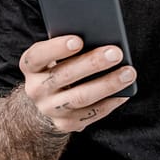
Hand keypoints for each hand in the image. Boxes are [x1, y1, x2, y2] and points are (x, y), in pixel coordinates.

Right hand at [18, 35, 135, 132]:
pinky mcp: (65, 124)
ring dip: (107, 84)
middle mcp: (35, 89)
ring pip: (80, 97)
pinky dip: (110, 102)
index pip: (38, 56)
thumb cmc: (56, 67)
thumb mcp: (54, 55)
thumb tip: (99, 35)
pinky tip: (125, 92)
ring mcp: (49, 109)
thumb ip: (69, 45)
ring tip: (128, 72)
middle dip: (92, 63)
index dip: (56, 48)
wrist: (43, 103)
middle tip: (116, 52)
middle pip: (64, 75)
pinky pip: (90, 114)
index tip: (78, 40)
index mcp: (30, 66)